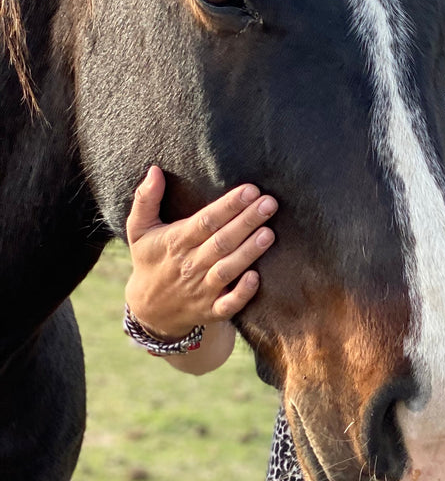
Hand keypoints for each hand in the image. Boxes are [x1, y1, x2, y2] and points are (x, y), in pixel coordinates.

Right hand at [124, 166, 276, 339]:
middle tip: (269, 204)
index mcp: (176, 242)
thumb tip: (154, 170)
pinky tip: (256, 278)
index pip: (205, 221)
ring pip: (227, 269)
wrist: (150, 309)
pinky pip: (228, 304)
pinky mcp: (211, 310)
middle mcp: (190, 265)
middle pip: (221, 241)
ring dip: (248, 253)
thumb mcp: (139, 229)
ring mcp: (201, 290)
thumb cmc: (150, 260)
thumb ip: (146, 199)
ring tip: (269, 233)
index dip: (228, 206)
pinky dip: (242, 293)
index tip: (250, 190)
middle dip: (246, 222)